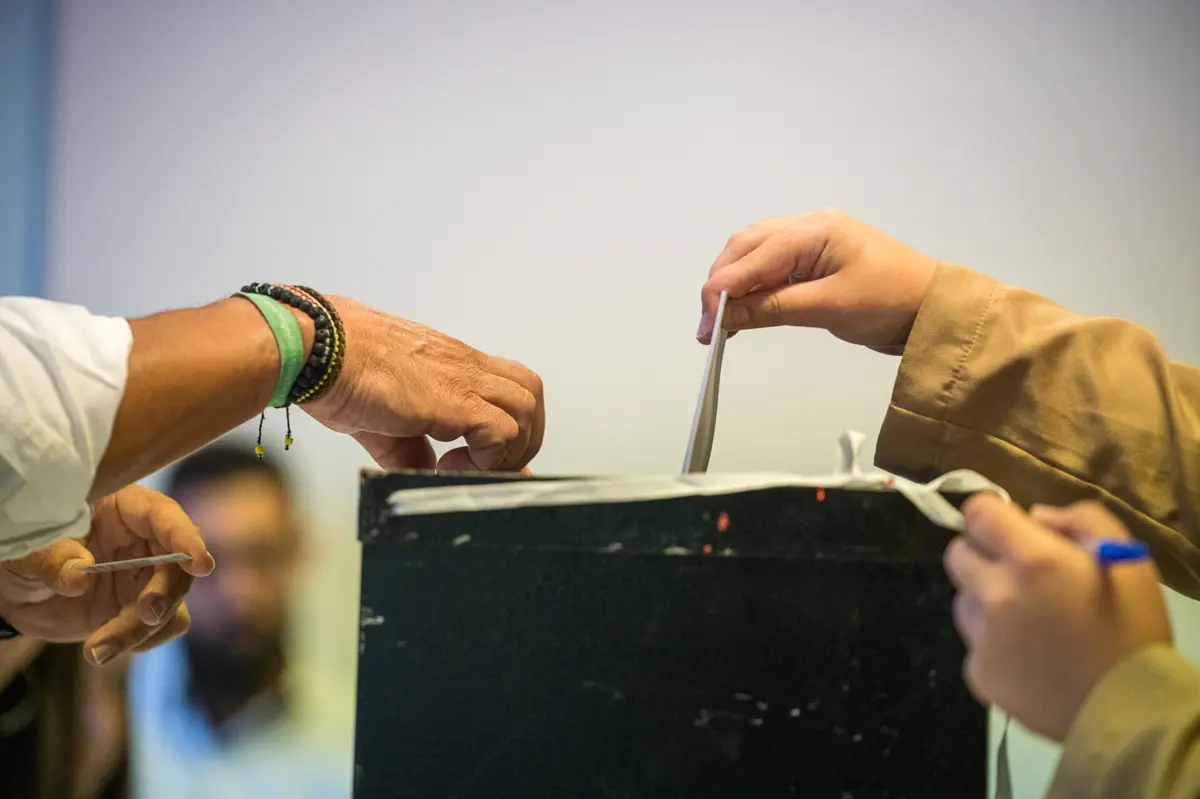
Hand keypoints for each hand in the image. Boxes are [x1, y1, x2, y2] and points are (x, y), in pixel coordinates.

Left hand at [0, 485, 214, 665]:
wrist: (17, 589)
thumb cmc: (26, 549)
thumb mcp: (30, 548)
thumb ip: (54, 559)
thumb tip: (79, 579)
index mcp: (124, 510)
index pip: (164, 516)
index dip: (186, 538)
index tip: (200, 565)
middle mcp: (145, 542)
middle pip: (178, 567)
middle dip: (165, 593)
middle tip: (145, 614)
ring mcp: (145, 578)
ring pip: (171, 604)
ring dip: (143, 629)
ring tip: (97, 650)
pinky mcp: (138, 610)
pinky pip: (159, 629)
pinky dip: (136, 643)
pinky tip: (101, 649)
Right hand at [303, 297, 545, 472]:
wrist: (314, 346)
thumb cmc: (336, 368)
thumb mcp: (382, 416)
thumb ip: (410, 445)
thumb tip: (424, 470)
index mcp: (450, 363)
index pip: (505, 385)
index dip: (505, 424)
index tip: (479, 456)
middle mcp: (464, 366)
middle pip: (529, 393)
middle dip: (521, 437)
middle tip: (488, 464)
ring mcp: (462, 380)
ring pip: (526, 409)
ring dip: (509, 448)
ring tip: (471, 468)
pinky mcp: (454, 400)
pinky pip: (502, 431)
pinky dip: (489, 458)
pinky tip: (451, 466)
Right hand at [697, 209, 938, 349]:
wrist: (935, 309)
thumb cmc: (890, 302)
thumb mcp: (829, 308)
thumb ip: (772, 309)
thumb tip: (724, 317)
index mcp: (815, 229)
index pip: (753, 256)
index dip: (722, 290)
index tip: (706, 326)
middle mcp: (808, 226)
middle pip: (746, 248)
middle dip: (721, 285)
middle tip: (709, 328)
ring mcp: (811, 242)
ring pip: (754, 256)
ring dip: (733, 286)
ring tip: (721, 324)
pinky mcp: (814, 261)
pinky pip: (771, 268)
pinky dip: (752, 289)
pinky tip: (742, 313)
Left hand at [944, 495, 1171, 740]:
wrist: (1128, 711)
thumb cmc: (1132, 630)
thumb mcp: (1127, 557)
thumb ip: (1080, 520)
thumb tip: (1035, 518)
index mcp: (1033, 560)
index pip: (977, 513)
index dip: (992, 517)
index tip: (1009, 531)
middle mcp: (996, 592)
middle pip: (958, 554)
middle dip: (983, 556)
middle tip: (1018, 576)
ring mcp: (982, 636)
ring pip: (962, 599)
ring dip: (983, 600)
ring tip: (1025, 621)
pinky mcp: (977, 672)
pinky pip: (972, 643)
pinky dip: (992, 644)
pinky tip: (1026, 656)